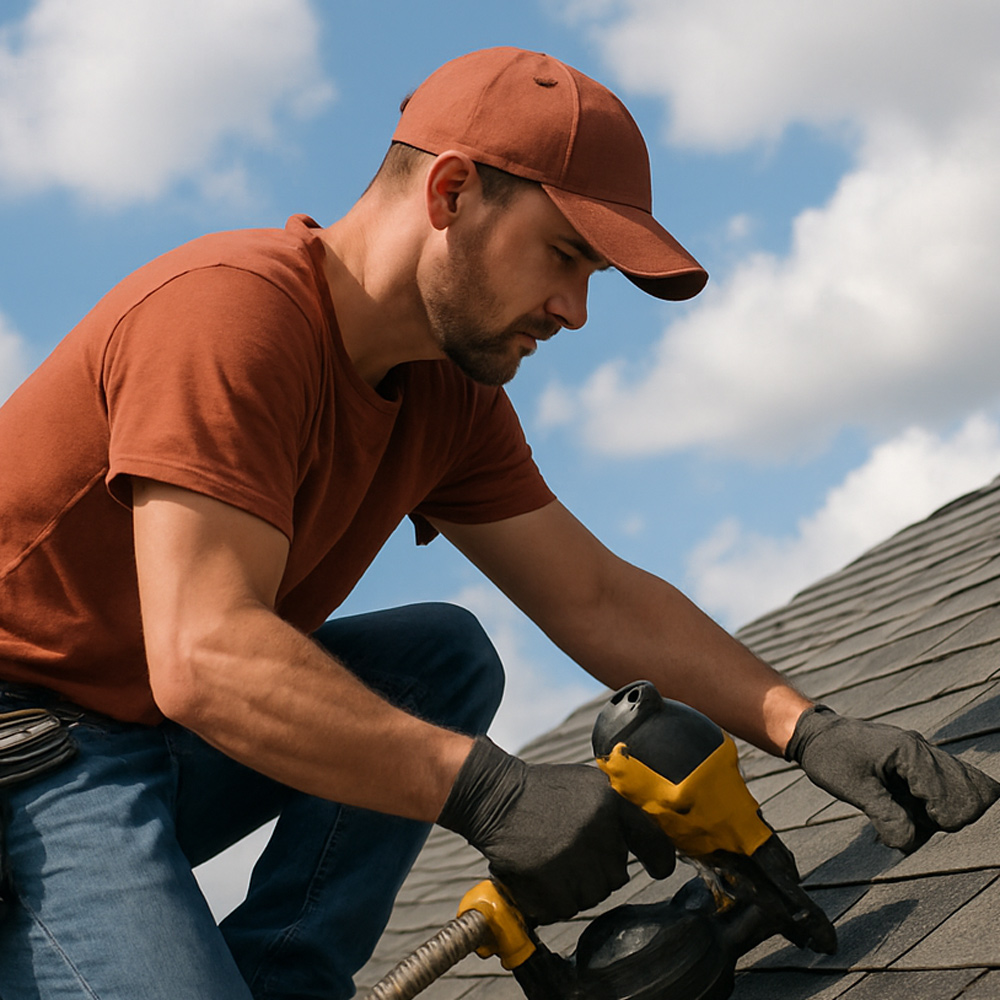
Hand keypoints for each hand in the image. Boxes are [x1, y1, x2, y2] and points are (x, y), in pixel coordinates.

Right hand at [438, 735, 674, 923]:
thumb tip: (646, 840)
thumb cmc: (541, 792)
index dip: (660, 859)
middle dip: (597, 870)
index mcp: (609, 802)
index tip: (661, 870)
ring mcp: (573, 856)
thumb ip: (615, 808)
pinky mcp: (549, 879)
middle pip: (617, 876)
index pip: (651, 839)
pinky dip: (551, 899)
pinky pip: (564, 908)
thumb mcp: (585, 784)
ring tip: (552, 859)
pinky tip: (539, 874)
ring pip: (591, 896)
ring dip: (574, 887)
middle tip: (570, 850)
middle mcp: (597, 830)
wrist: (495, 796)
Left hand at [786, 705, 999, 852]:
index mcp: (909, 751)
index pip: (945, 788)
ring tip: (910, 820)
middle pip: (955, 786)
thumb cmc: (830, 756)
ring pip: (948, 786)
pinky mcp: (912, 763)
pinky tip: (912, 815)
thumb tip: (909, 843)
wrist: (814, 734)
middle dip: (946, 812)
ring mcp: (918, 754)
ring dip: (936, 810)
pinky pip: (933, 786)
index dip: (943, 813)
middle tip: (926, 825)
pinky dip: (928, 803)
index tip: (935, 826)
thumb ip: (885, 814)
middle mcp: (920, 748)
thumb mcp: (854, 788)